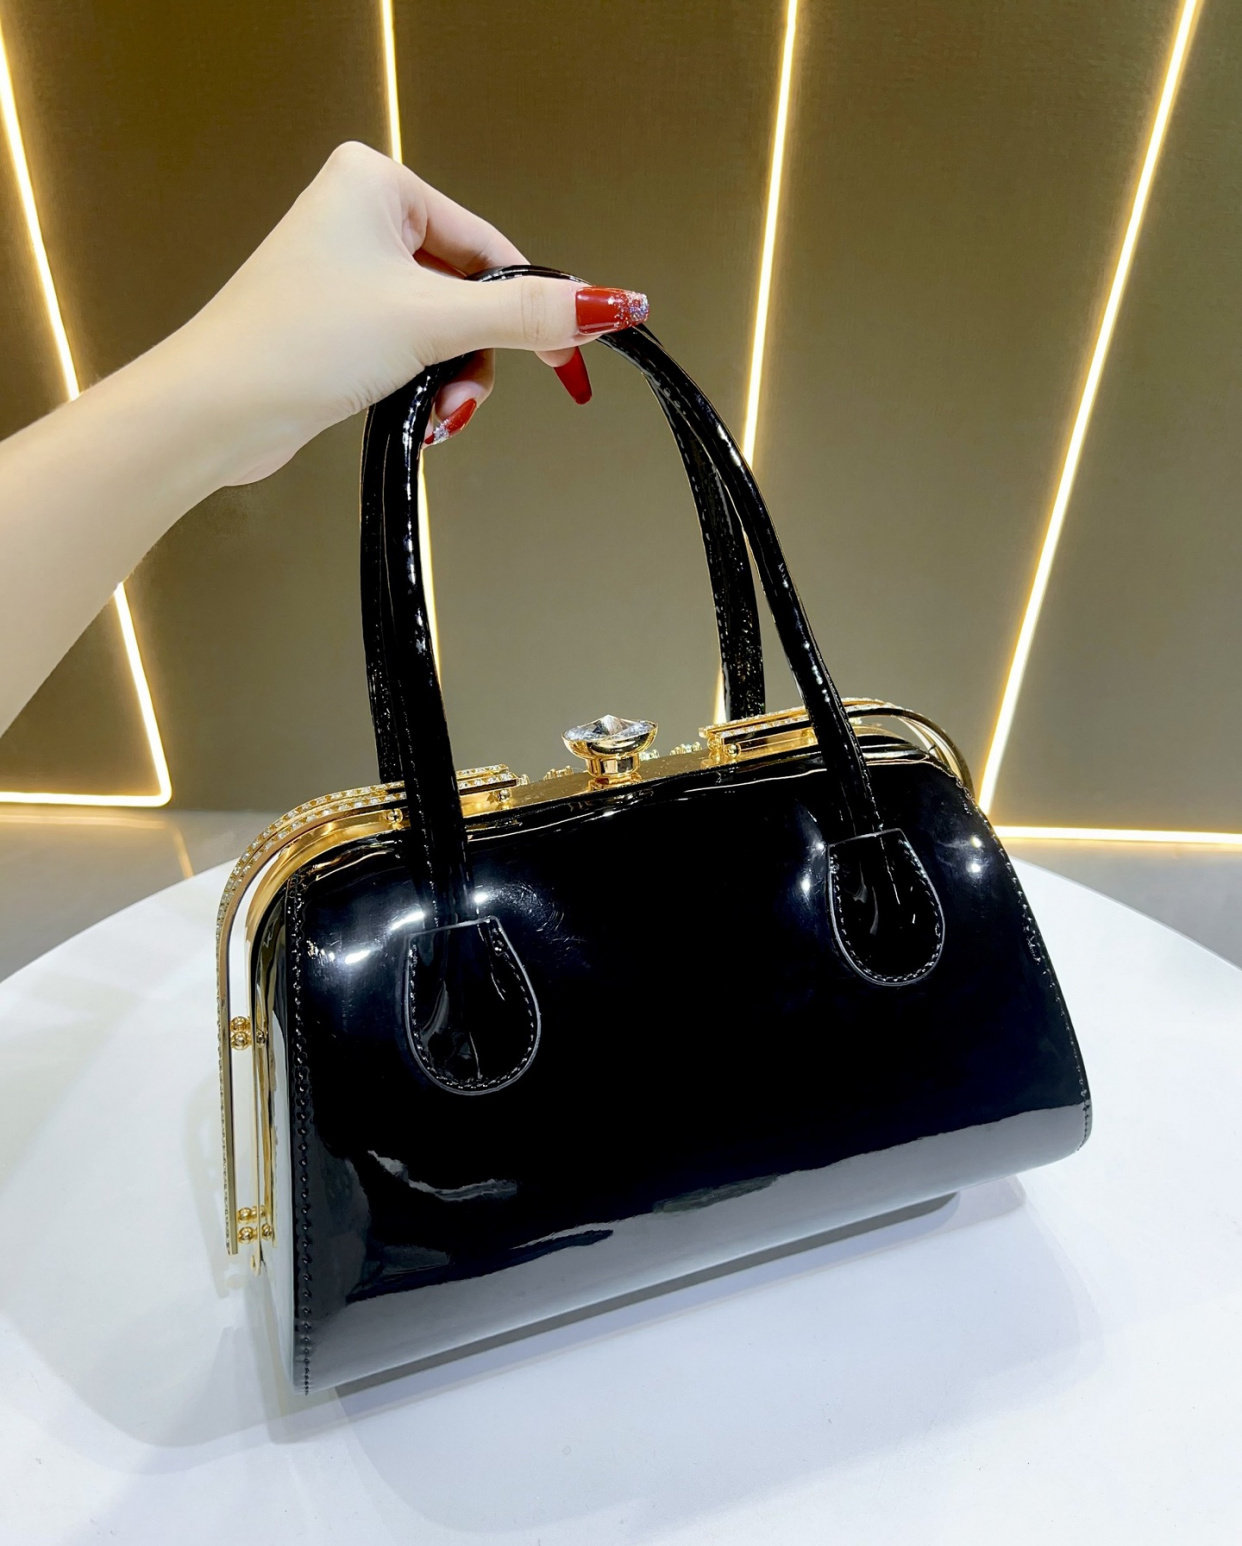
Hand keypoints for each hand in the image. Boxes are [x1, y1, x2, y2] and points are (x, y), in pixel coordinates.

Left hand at [175, 141, 648, 483]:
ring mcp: (347, 277)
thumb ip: (526, 316)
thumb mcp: (431, 322)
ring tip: (435, 415)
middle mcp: (360, 220)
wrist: (215, 412)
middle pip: (469, 294)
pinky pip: (413, 354)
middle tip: (466, 396)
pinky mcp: (339, 328)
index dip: (530, 308)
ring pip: (445, 333)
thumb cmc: (294, 343)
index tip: (565, 356)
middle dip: (475, 358)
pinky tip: (416, 419)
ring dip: (452, 383)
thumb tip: (608, 304)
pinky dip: (424, 391)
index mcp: (377, 184)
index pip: (488, 248)